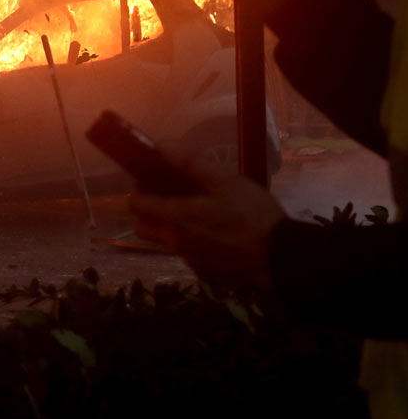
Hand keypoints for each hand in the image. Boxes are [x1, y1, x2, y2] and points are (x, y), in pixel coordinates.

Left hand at [129, 147, 285, 288]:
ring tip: (196, 213)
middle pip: (143, 228)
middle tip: (168, 198)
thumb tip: (161, 145)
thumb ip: (190, 162)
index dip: (138, 191)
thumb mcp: (225, 180)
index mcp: (177, 218)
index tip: (150, 182)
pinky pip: (187, 255)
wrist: (282, 258)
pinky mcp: (205, 273)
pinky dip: (191, 243)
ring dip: (169, 228)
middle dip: (147, 212)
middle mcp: (176, 243)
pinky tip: (213, 234)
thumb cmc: (253, 215)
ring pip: (164, 242)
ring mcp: (190, 260)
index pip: (135, 205)